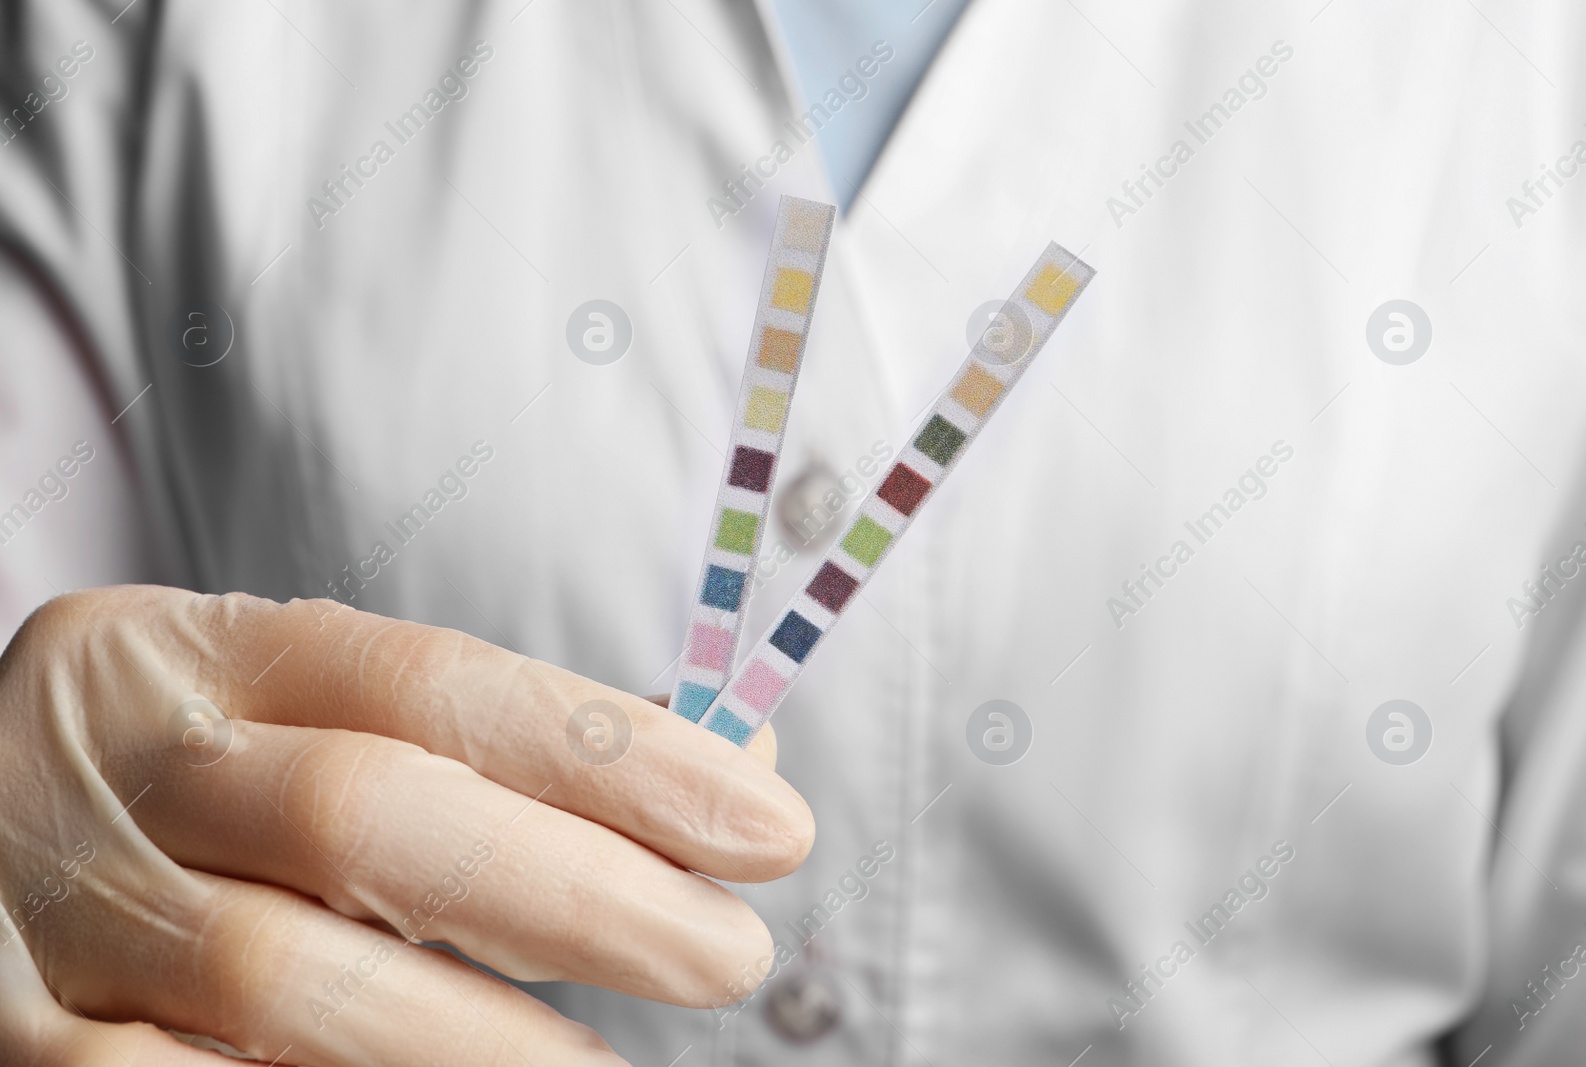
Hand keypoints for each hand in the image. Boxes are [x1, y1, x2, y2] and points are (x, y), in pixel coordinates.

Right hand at [0, 586, 811, 1064]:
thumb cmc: (195, 789)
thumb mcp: (297, 725)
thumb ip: (471, 756)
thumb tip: (706, 803)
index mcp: (210, 652)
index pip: (437, 683)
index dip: (613, 758)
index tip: (765, 825)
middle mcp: (127, 762)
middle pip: (370, 815)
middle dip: (574, 894)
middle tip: (729, 954)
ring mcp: (59, 909)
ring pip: (283, 980)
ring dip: (478, 1043)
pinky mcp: (18, 1043)